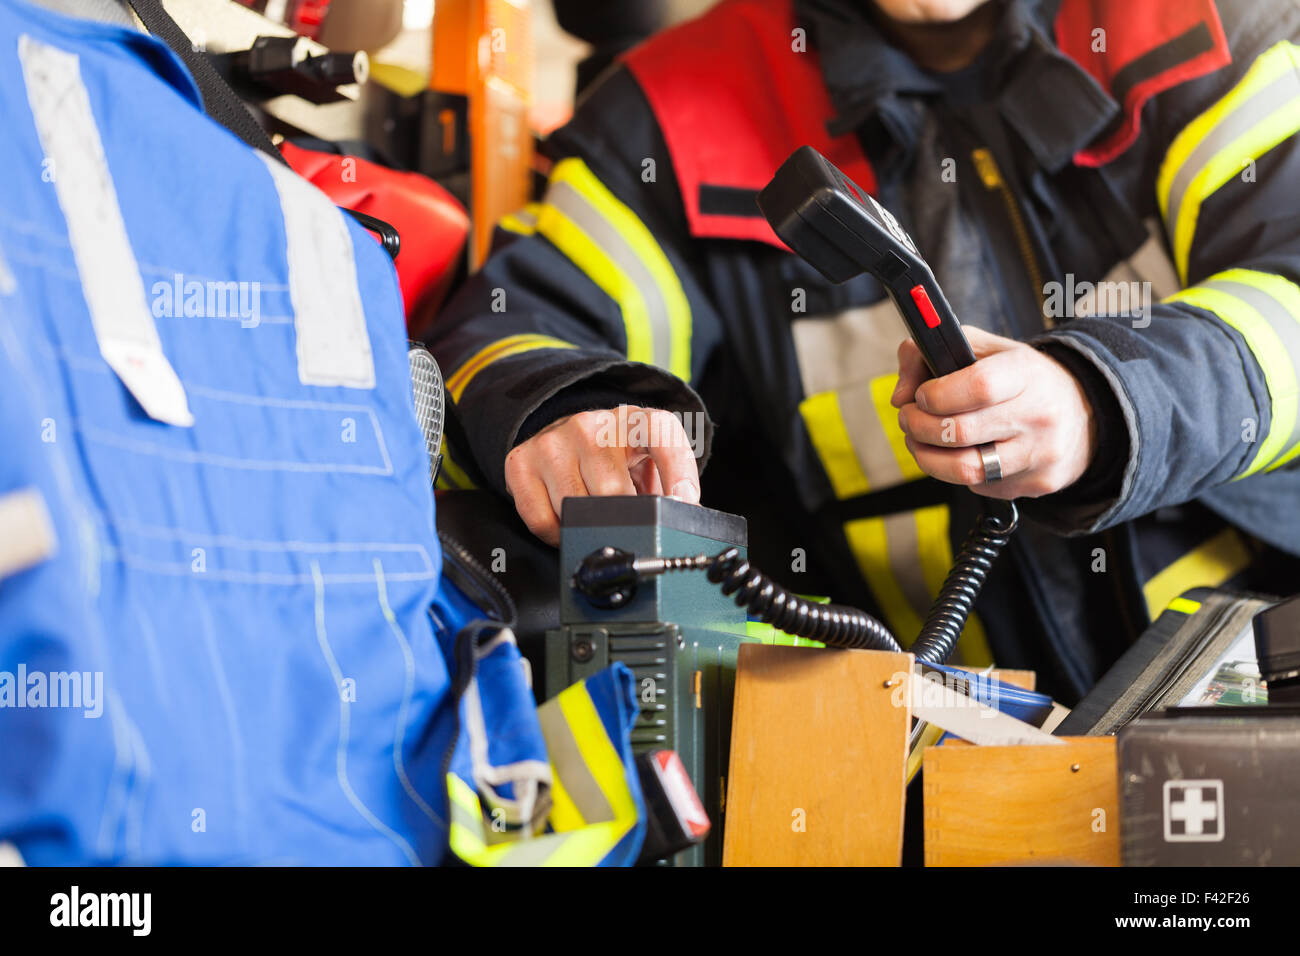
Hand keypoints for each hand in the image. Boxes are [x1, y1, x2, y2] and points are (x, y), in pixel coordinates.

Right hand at [504, 405, 700, 544]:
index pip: (661, 434)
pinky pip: (541, 519)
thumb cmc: (618, 458)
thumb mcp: (651, 460)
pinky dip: (557, 534)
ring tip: (595, 517)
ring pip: (575, 508)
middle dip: (625, 518)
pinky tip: (567, 521)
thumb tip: (684, 519)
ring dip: (587, 526)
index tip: (684, 501)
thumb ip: (672, 486)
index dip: (678, 471)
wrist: (567, 436)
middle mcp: (592, 425)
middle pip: (614, 491)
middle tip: (627, 523)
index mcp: (634, 420)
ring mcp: (553, 441)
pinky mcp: (522, 461)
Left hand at [891, 327, 1096, 499]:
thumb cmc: (1022, 378)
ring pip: (965, 469)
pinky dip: (956, 472)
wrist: (1085, 414)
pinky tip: (957, 454)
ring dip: (926, 457)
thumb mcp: (984, 349)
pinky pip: (980, 486)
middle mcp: (1039, 415)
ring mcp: (1040, 454)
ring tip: (919, 440)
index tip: (921, 396)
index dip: (936, 395)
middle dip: (918, 426)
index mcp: (1026, 373)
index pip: (977, 386)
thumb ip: (929, 355)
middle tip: (909, 418)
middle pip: (959, 432)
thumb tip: (900, 396)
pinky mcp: (1036, 484)